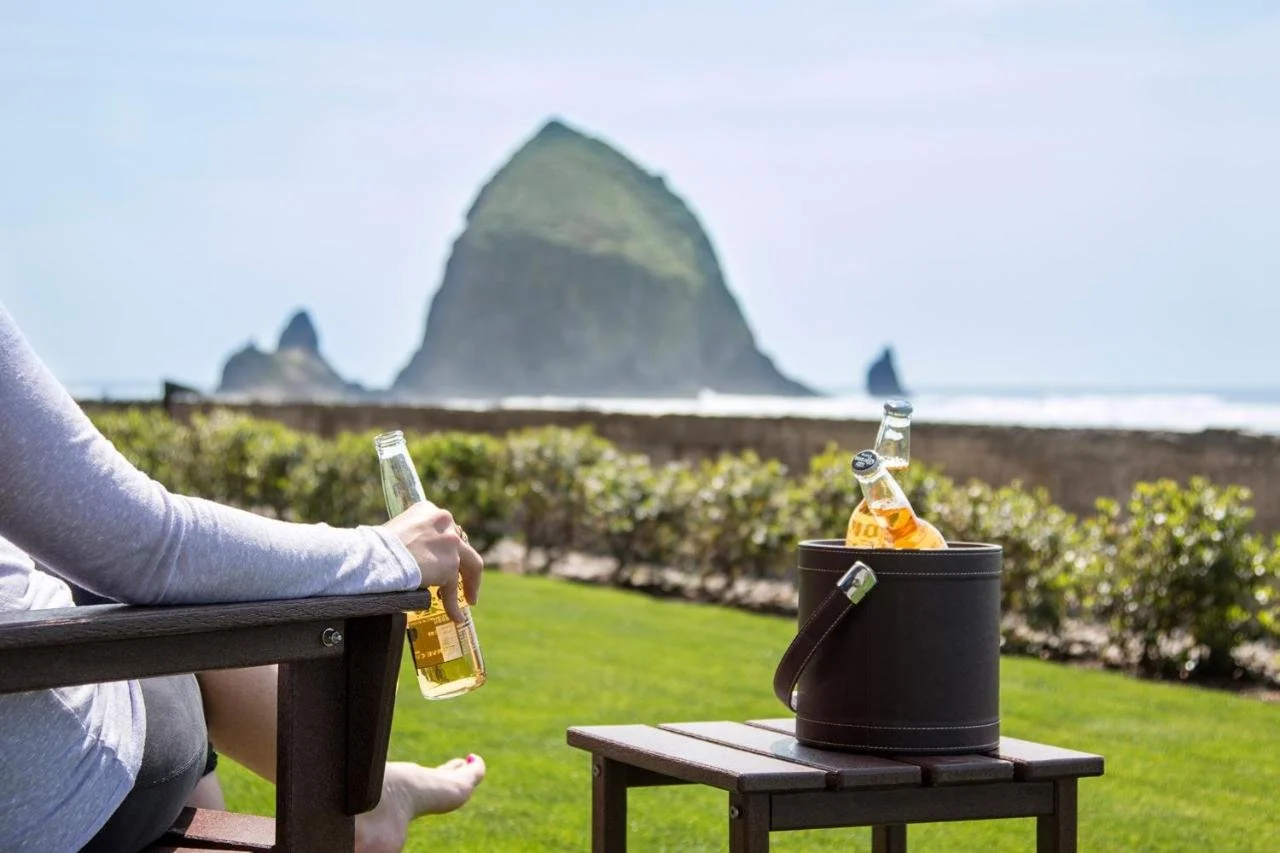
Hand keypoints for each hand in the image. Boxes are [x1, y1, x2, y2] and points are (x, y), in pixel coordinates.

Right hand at [382, 502, 482, 622]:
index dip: (447, 546)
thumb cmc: (376, 547)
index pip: (445, 529)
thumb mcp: (398, 528)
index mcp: (429, 510)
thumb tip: (414, 553)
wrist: (377, 557)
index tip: (448, 558)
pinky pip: (453, 589)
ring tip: (469, 599)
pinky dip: (454, 605)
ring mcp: (450, 544)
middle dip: (464, 564)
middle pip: (462, 545)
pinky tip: (456, 617)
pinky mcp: (449, 566)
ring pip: (469, 565)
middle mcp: (445, 522)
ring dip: (469, 584)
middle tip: (464, 579)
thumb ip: (414, 535)